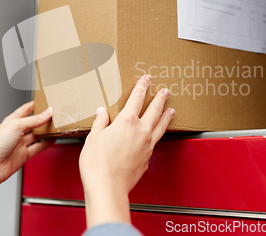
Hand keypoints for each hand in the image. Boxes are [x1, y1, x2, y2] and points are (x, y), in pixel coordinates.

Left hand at [0, 101, 54, 226]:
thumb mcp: (17, 126)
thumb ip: (34, 120)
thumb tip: (47, 113)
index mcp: (12, 121)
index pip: (26, 109)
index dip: (36, 104)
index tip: (47, 100)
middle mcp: (17, 131)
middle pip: (34, 122)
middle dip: (44, 118)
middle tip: (56, 114)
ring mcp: (21, 143)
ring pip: (37, 135)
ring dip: (47, 131)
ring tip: (57, 126)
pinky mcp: (24, 154)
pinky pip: (38, 147)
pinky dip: (46, 143)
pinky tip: (52, 140)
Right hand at [79, 74, 174, 227]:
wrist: (108, 187)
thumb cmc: (98, 165)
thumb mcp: (93, 138)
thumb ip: (100, 123)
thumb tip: (102, 112)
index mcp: (126, 122)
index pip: (137, 98)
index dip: (142, 87)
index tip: (147, 79)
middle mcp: (141, 131)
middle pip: (154, 110)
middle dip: (160, 98)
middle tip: (165, 91)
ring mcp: (147, 145)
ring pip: (161, 126)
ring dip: (166, 115)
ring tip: (171, 110)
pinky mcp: (148, 158)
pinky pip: (156, 141)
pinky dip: (159, 133)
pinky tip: (157, 134)